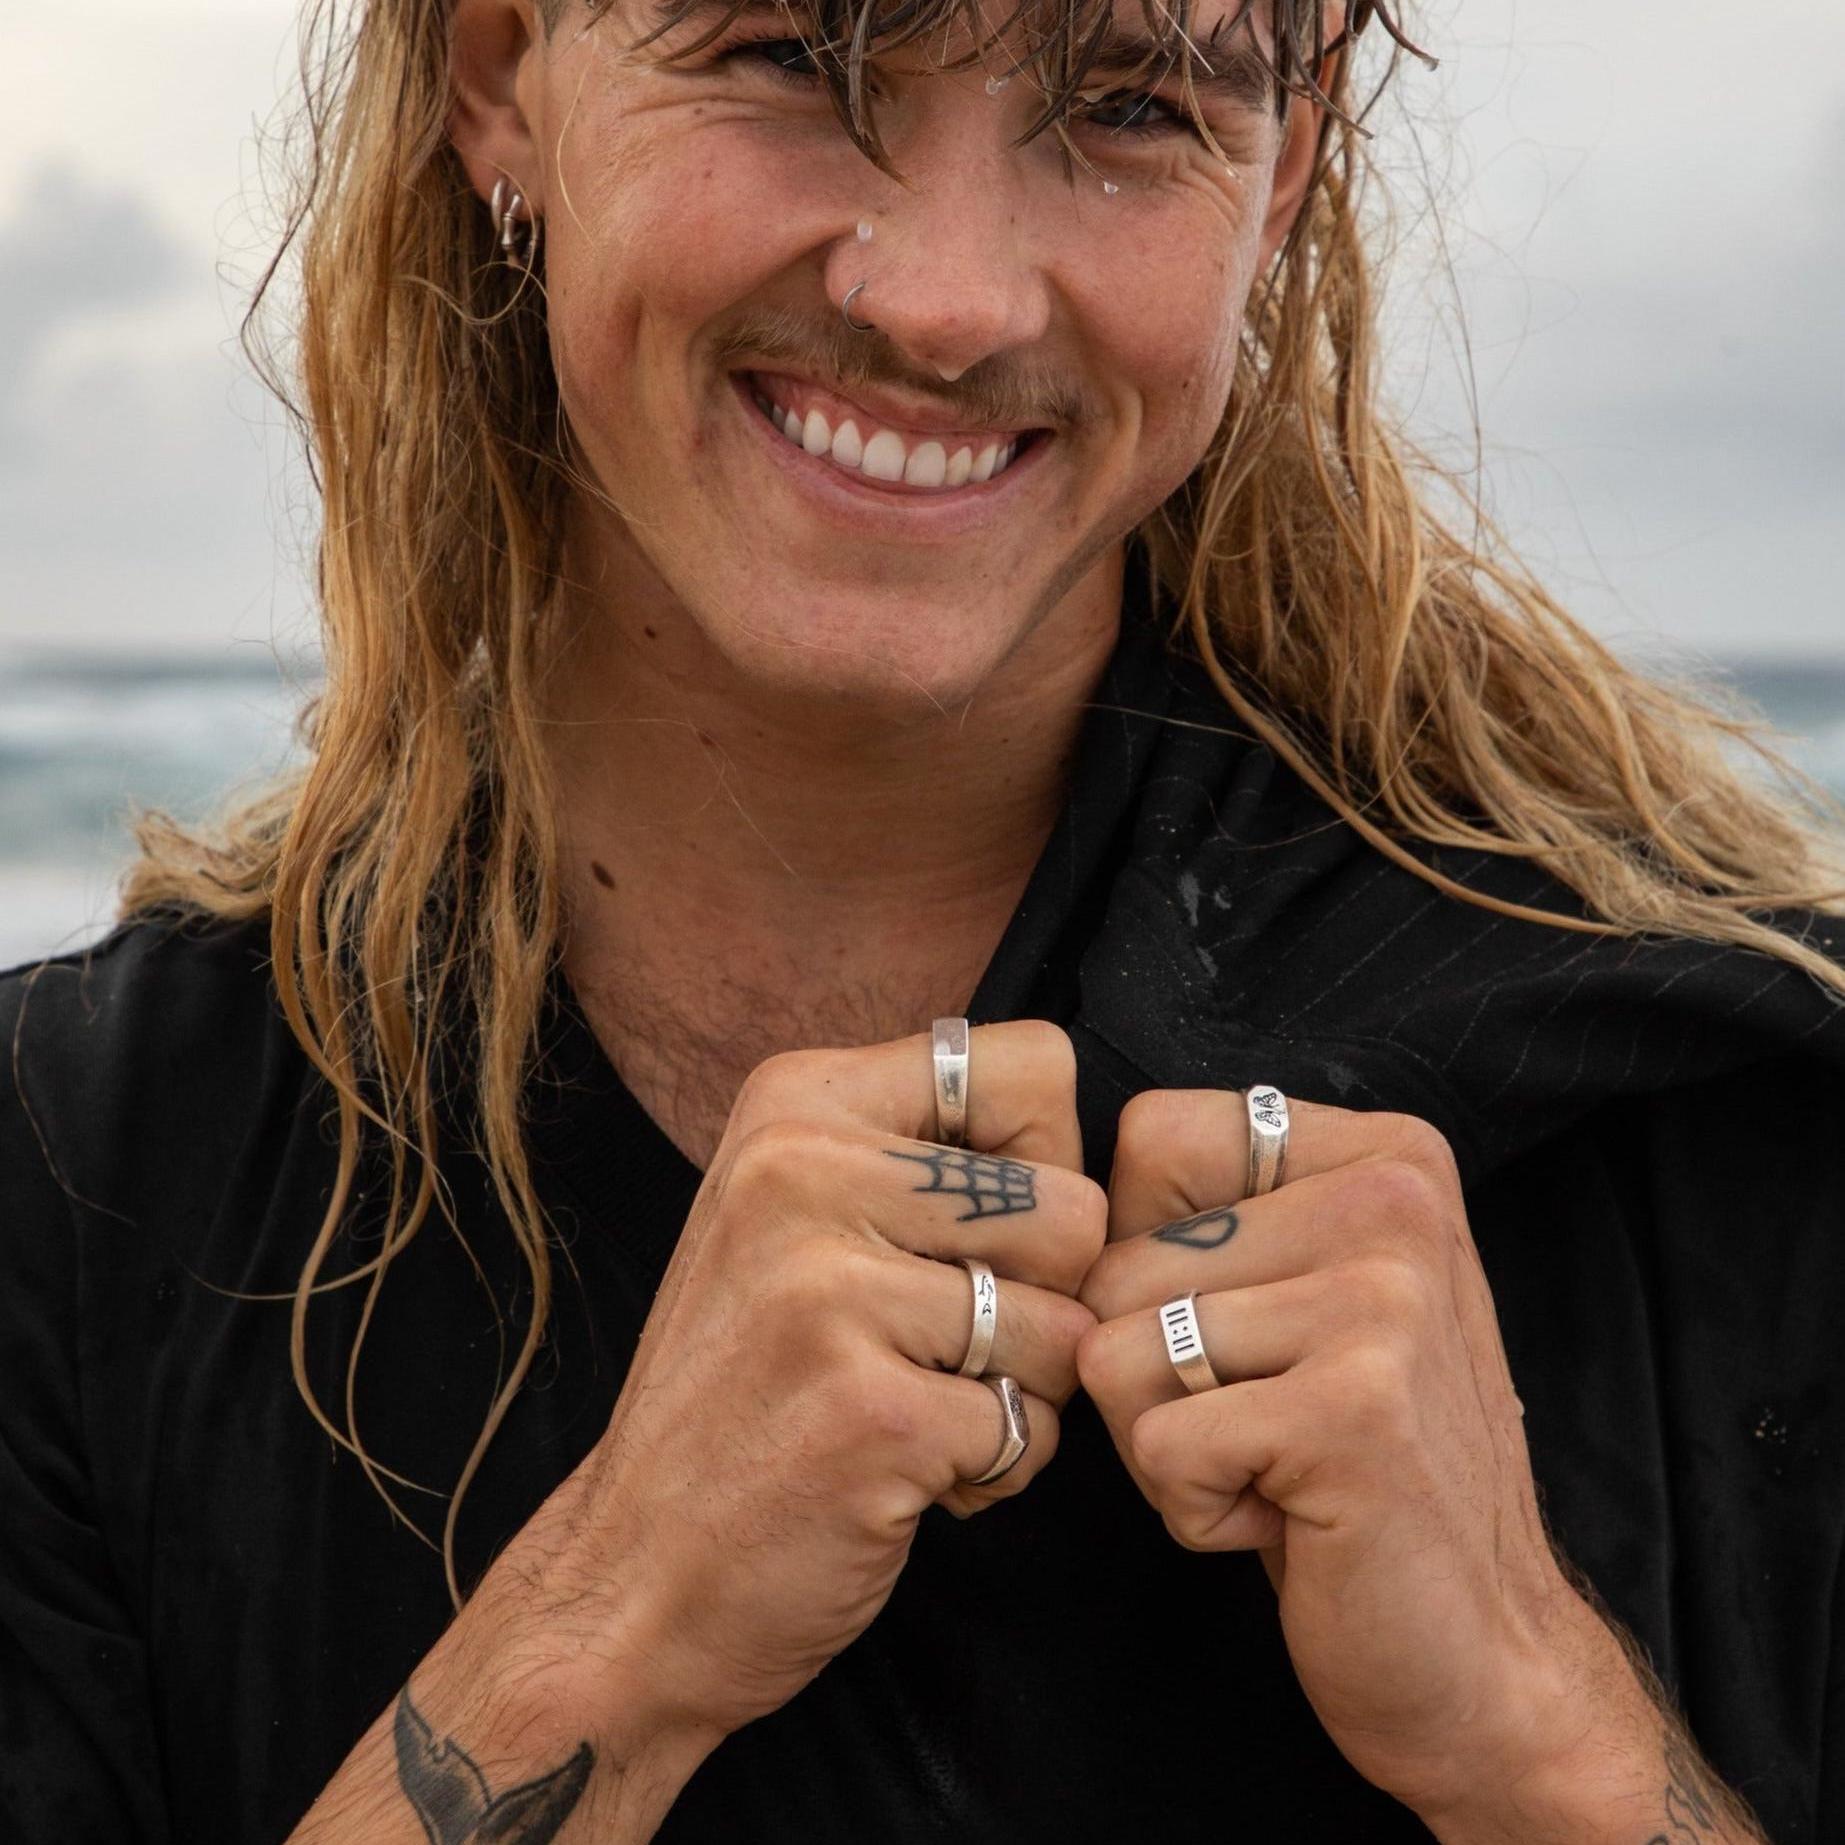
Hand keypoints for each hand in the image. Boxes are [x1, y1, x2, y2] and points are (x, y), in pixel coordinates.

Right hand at [506, 1021, 1103, 1742]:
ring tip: (917, 1410)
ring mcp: (829, 1292)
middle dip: (1044, 1300)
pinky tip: (904, 1472)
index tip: (976, 1236)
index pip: (1036, 1065)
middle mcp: (803, 1172)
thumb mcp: (795, 1216)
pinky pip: (1032, 1425)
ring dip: (1021, 1395)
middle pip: (1073, 1208)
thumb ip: (919, 1159)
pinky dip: (996, 1470)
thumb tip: (1086, 1154)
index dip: (1048, 1166)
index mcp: (797, 1102)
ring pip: (1065, 1325)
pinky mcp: (871, 1411)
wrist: (635, 1575)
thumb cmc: (747, 1394)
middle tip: (940, 1351)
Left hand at [1075, 1090, 1624, 1820]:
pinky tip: (1293, 1518)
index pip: (1153, 1135)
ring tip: (1280, 1467)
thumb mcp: (1304, 1296)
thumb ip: (1209, 1217)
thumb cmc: (1355, 1468)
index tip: (1233, 1325)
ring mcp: (1382, 1299)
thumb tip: (1057, 1207)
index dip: (1141, 1251)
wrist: (1484, 1656)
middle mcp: (1394, 1201)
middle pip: (1117, 1259)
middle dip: (1150, 1371)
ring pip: (1118, 1352)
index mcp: (1386, 1156)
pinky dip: (1194, 1509)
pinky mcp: (1353, 1408)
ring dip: (1169, 1443)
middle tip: (1266, 1425)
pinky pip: (1158, 1442)